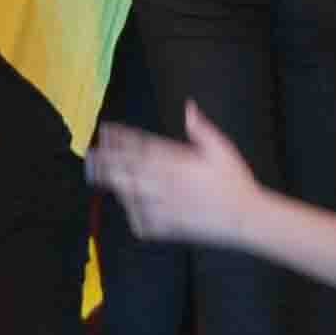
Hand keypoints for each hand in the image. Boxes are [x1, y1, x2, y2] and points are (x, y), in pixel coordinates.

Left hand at [87, 102, 263, 245]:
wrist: (245, 219)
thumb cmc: (236, 182)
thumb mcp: (223, 149)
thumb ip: (201, 129)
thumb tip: (189, 108)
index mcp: (178, 162)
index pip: (142, 146)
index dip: (121, 138)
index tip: (106, 131)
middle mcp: (167, 183)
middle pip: (128, 169)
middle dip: (107, 160)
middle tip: (90, 154)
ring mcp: (165, 206)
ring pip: (130, 193)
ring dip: (113, 182)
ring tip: (97, 174)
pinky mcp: (168, 226)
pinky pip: (142, 220)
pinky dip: (132, 212)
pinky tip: (126, 204)